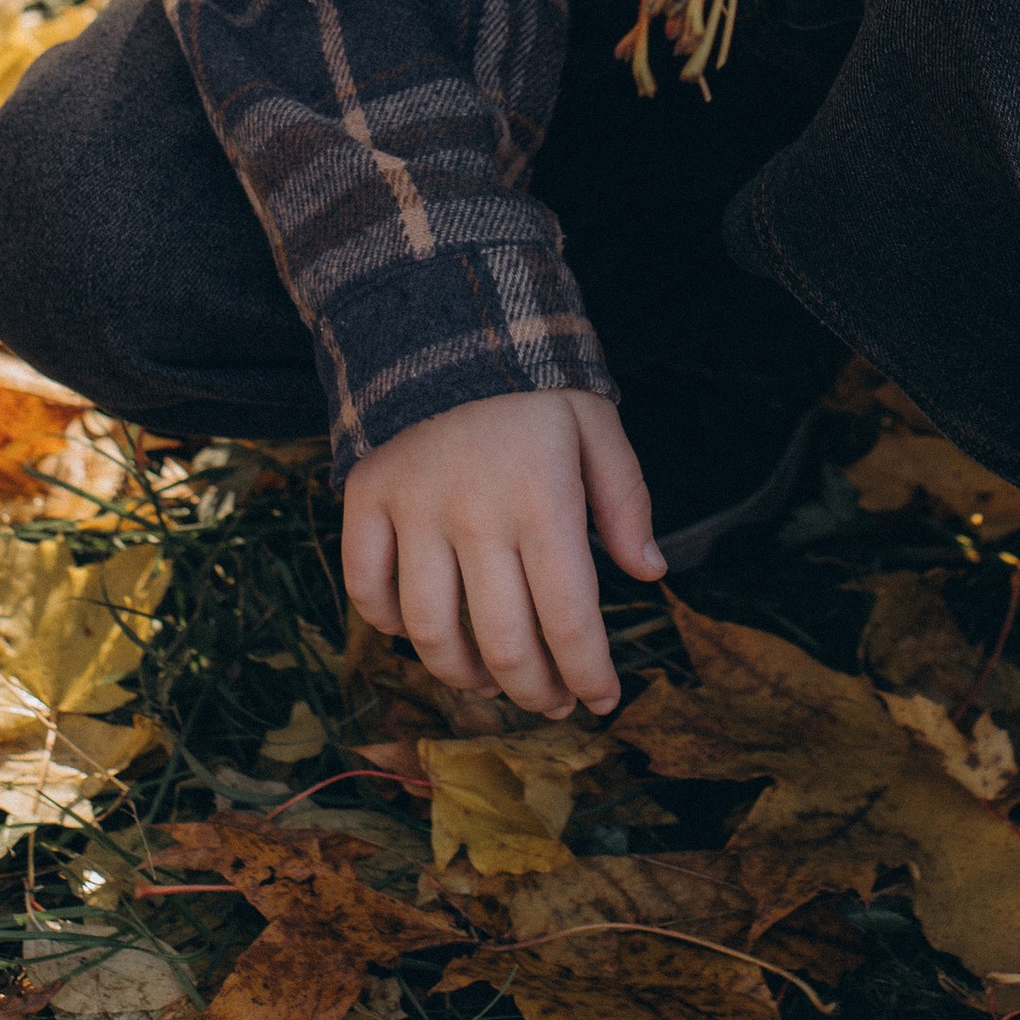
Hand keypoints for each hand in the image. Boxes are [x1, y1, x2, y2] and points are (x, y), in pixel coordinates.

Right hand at [340, 390, 662, 718]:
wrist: (446, 316)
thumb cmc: (533, 382)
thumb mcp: (596, 424)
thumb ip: (625, 500)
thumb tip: (651, 574)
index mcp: (543, 499)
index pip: (569, 619)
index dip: (589, 674)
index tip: (603, 701)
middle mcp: (477, 514)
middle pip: (503, 642)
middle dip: (535, 691)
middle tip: (553, 703)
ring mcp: (415, 508)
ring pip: (430, 631)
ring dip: (465, 675)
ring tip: (493, 681)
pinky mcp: (368, 496)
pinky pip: (368, 587)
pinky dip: (387, 624)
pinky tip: (419, 629)